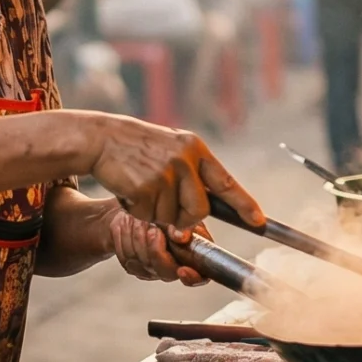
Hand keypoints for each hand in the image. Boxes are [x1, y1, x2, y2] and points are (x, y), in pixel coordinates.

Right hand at [84, 113, 262, 231]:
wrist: (102, 138)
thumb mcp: (170, 151)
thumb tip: (190, 223)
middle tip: (164, 206)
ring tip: (141, 187)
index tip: (259, 222)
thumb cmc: (137, 148)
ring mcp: (166, 173)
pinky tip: (129, 190)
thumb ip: (187, 180)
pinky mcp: (146, 186)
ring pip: (172, 217)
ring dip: (155, 212)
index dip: (245, 204)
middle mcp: (185, 159)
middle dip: (184, 217)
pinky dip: (138, 211)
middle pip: (199, 209)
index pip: (226, 182)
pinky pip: (149, 216)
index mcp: (195, 148)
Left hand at [109, 211, 202, 284]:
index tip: (183, 270)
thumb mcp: (181, 215)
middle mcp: (171, 269)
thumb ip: (186, 226)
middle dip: (156, 246)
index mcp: (191, 258)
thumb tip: (182, 236)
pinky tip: (128, 224)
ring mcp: (150, 271)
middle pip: (164, 270)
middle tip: (152, 228)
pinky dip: (125, 237)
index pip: (198, 278)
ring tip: (138, 220)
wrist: (136, 213)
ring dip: (138, 235)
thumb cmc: (164, 216)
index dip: (191, 277)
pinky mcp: (131, 266)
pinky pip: (126, 256)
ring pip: (142, 261)